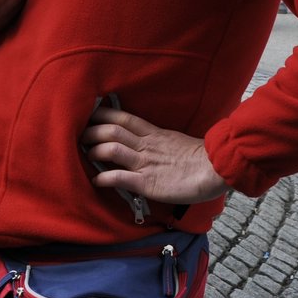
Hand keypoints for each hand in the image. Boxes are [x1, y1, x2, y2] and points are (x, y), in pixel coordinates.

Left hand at [81, 105, 230, 204]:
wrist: (217, 169)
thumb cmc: (200, 158)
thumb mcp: (174, 141)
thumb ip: (158, 140)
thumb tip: (145, 141)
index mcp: (153, 132)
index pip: (122, 116)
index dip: (101, 114)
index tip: (88, 116)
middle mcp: (146, 144)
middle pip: (111, 129)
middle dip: (91, 131)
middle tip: (80, 137)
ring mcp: (146, 162)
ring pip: (112, 148)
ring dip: (94, 151)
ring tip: (85, 156)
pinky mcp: (148, 182)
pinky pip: (120, 177)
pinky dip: (104, 178)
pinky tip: (96, 182)